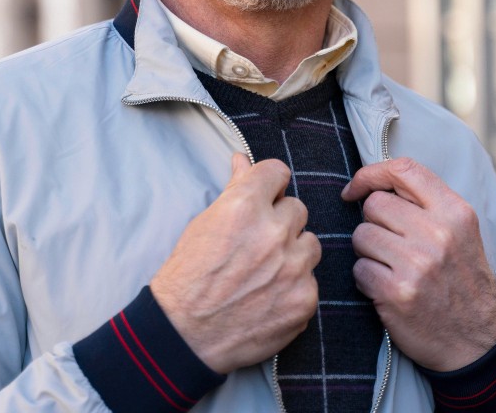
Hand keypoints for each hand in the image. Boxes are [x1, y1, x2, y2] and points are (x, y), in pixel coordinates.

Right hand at [151, 153, 320, 373]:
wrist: (184, 335)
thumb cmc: (188, 276)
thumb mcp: (204, 224)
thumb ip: (233, 189)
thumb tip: (242, 159)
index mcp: (244, 206)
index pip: (278, 172)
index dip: (270, 184)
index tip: (266, 196)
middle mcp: (273, 232)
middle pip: (297, 208)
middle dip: (280, 222)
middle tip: (258, 243)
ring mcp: (293, 267)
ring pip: (310, 244)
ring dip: (293, 253)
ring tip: (265, 272)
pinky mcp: (305, 299)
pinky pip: (311, 281)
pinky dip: (295, 288)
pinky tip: (269, 297)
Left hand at [341, 157, 495, 371]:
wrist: (476, 342)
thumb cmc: (461, 281)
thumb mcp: (461, 233)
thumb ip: (426, 204)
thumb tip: (374, 182)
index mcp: (455, 212)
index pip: (403, 170)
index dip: (371, 173)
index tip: (356, 188)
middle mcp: (438, 233)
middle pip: (374, 204)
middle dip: (373, 223)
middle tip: (390, 245)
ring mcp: (417, 263)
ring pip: (361, 235)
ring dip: (368, 252)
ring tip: (391, 267)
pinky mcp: (397, 292)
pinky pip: (358, 269)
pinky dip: (366, 279)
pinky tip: (386, 289)